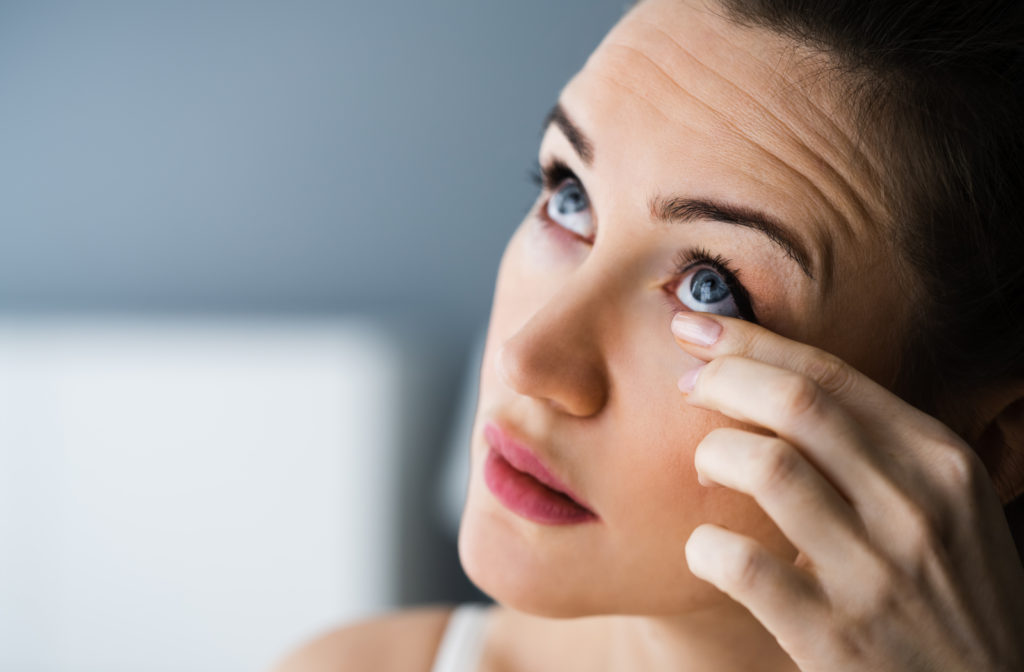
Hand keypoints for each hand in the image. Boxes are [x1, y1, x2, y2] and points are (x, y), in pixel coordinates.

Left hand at [670, 311, 1023, 671]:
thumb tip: (769, 380)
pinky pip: (739, 562)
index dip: (751, 342)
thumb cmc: (946, 594)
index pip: (831, 375)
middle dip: (722, 377)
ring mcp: (877, 573)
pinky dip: (704, 546)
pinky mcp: (832, 635)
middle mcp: (917, 507)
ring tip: (707, 467)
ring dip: (714, 453)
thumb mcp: (942, 507)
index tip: (696, 325)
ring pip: (765, 466)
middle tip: (688, 386)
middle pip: (795, 403)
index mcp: (941, 462)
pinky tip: (707, 550)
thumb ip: (874, 448)